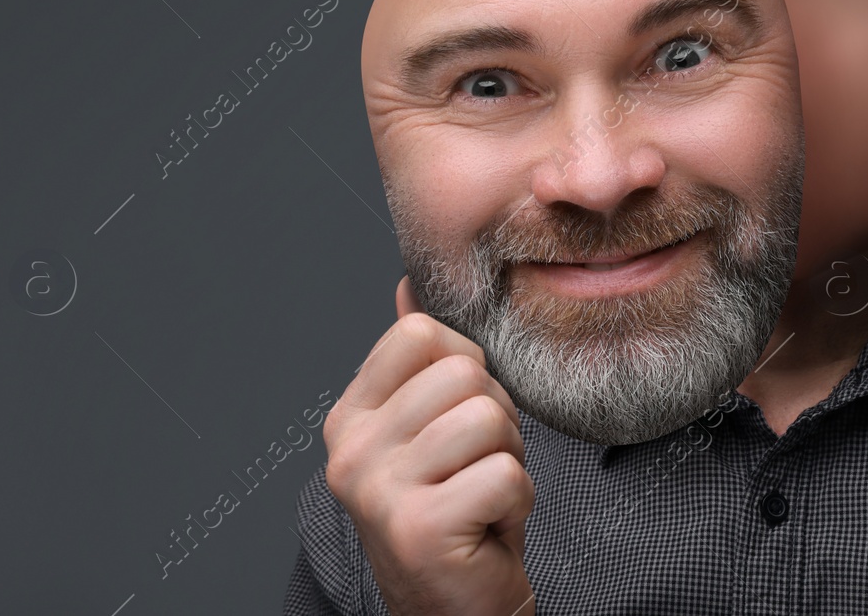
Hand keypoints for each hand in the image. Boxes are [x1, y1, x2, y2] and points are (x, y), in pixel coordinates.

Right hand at [323, 276, 535, 615]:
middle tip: (477, 467)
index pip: (419, 333)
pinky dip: (517, 502)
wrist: (457, 609)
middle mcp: (351, 451)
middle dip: (497, 418)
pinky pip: (506, 473)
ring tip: (482, 495)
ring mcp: (378, 491)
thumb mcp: (426, 429)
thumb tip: (407, 284)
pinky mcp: (418, 528)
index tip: (458, 417)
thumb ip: (414, 363)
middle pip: (463, 373)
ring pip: (488, 419)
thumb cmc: (454, 511)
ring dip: (509, 460)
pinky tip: (488, 526)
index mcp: (350, 417)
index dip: (465, 365)